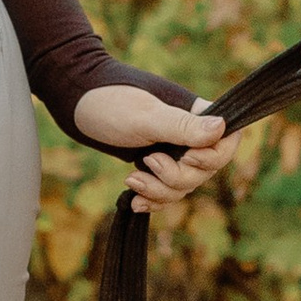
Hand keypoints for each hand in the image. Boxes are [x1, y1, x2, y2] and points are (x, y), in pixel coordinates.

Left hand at [71, 86, 233, 216]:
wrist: (74, 102)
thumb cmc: (108, 100)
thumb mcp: (145, 116)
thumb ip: (182, 126)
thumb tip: (222, 128)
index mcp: (196, 113)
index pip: (227, 142)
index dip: (212, 158)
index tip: (188, 157)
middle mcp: (189, 133)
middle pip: (204, 171)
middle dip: (176, 177)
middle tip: (148, 161)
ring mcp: (171, 149)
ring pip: (183, 185)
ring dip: (159, 190)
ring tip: (132, 179)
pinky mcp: (153, 163)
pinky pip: (164, 191)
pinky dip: (151, 199)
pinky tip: (134, 201)